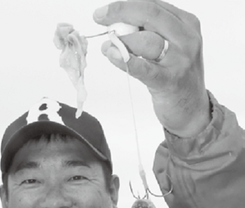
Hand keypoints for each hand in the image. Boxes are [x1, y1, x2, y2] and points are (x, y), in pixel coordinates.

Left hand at [93, 0, 210, 136]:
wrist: (193, 111)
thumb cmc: (177, 78)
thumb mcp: (170, 48)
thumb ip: (151, 34)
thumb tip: (118, 25)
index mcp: (187, 24)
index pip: (154, 6)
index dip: (126, 5)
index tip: (106, 11)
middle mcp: (187, 39)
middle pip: (150, 15)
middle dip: (121, 12)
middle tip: (100, 17)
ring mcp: (180, 61)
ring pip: (146, 40)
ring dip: (121, 40)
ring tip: (107, 46)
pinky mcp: (170, 82)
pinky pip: (144, 68)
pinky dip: (125, 60)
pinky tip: (112, 55)